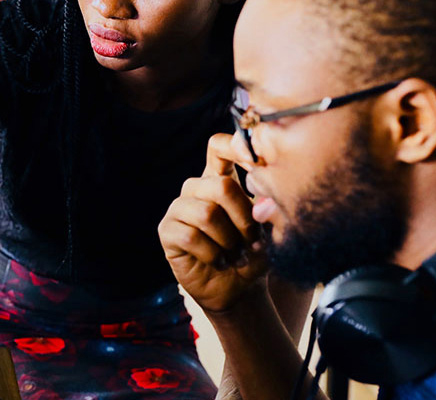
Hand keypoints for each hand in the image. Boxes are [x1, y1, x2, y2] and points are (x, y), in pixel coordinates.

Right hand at [159, 133, 267, 313]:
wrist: (238, 289)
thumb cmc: (253, 254)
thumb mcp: (268, 230)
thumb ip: (266, 211)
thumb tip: (262, 203)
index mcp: (220, 179)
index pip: (218, 147)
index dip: (233, 146)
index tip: (255, 161)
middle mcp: (197, 189)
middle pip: (221, 185)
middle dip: (244, 218)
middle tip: (251, 240)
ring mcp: (179, 208)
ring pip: (207, 213)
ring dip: (229, 240)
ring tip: (235, 253)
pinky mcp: (167, 231)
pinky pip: (190, 236)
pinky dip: (212, 254)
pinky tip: (218, 261)